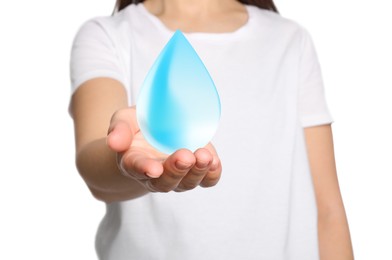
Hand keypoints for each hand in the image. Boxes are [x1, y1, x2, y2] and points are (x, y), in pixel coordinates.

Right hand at [106, 106, 221, 191]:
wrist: (155, 131)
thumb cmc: (138, 126)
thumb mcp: (125, 119)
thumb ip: (119, 129)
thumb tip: (113, 143)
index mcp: (133, 161)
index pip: (137, 168)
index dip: (144, 169)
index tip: (154, 169)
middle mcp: (155, 174)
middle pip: (164, 182)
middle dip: (176, 171)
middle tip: (185, 157)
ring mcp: (177, 175)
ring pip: (186, 183)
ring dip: (197, 172)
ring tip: (205, 157)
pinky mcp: (196, 170)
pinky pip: (206, 180)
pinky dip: (212, 174)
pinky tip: (214, 162)